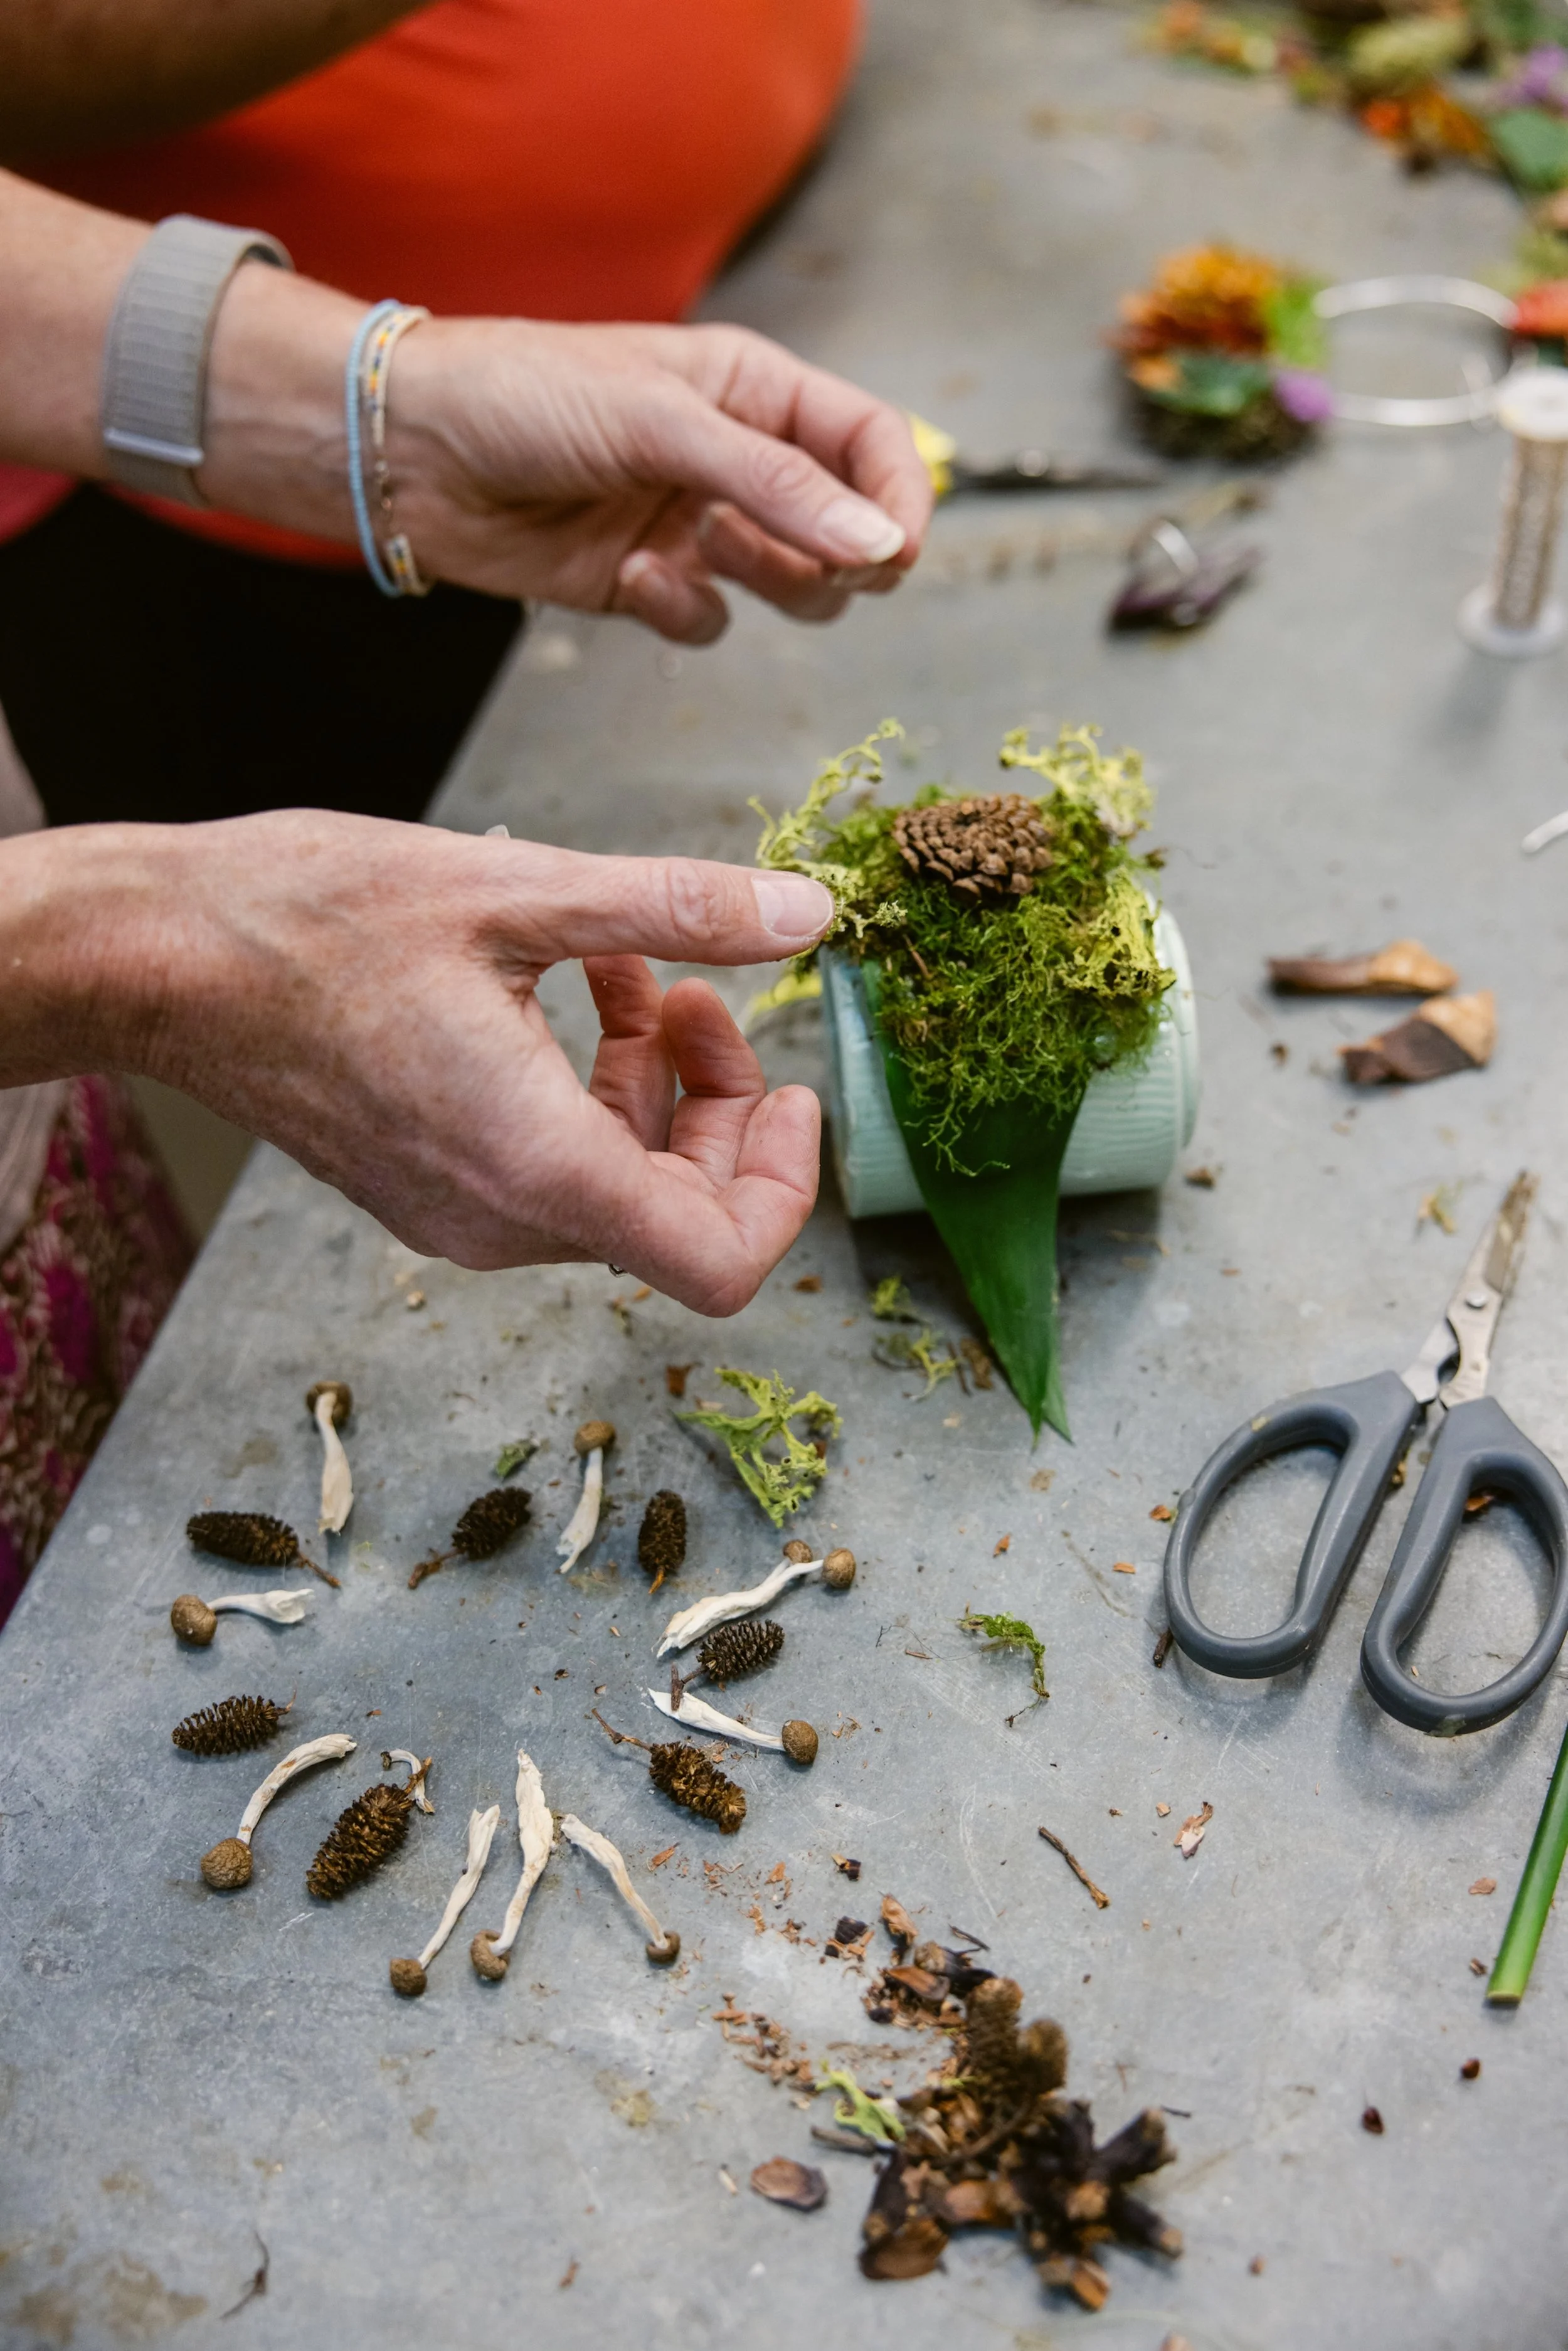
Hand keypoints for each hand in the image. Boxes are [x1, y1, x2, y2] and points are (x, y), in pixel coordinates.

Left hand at [0, 174, 931, 643]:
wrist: (408, 451)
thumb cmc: (524, 395)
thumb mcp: (662, 421)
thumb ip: (778, 485)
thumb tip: (882, 541)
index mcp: (753, 390)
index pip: (869, 443)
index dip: (898, 497)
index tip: (900, 553)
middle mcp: (733, 459)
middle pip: (844, 528)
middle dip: (834, 556)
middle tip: (805, 563)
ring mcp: (692, 525)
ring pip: (788, 586)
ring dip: (761, 583)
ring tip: (700, 551)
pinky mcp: (645, 584)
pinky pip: (706, 622)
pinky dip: (681, 610)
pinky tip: (631, 577)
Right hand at [2, 815, 834, 1311]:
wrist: (159, 960)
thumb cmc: (311, 919)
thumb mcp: (521, 890)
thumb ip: (678, 909)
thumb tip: (806, 910)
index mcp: (537, 1165)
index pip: (721, 1258)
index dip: (785, 1186)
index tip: (792, 1091)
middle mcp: (502, 1219)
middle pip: (678, 1212)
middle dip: (719, 1104)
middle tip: (707, 994)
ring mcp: (459, 1215)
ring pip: (616, 1184)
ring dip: (653, 1084)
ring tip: (636, 967)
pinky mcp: (428, 1189)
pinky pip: (550, 1165)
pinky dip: (588, 1089)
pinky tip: (573, 983)